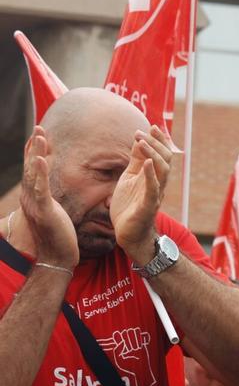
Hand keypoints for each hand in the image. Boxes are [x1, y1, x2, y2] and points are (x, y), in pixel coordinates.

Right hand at [19, 127, 77, 267]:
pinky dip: (39, 172)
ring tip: (39, 136)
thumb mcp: (56, 213)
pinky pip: (40, 188)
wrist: (56, 258)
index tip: (39, 135)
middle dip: (35, 147)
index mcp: (36, 198)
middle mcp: (31, 198)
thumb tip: (55, 193)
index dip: (36, 152)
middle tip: (38, 128)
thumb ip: (52, 201)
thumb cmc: (60, 237)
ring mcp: (35, 204)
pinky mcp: (42, 211)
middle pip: (31, 167)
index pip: (35, 170)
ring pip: (33, 174)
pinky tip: (40, 159)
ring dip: (36, 153)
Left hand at [112, 126, 172, 258]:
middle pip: (165, 159)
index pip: (161, 154)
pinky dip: (151, 174)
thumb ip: (135, 161)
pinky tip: (147, 162)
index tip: (153, 126)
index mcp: (153, 176)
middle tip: (143, 131)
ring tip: (141, 142)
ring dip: (153, 154)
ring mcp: (154, 194)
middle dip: (156, 143)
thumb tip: (138, 140)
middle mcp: (158, 183)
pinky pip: (153, 188)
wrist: (129, 233)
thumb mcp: (129, 178)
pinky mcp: (148, 205)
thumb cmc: (129, 206)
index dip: (159, 140)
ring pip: (162, 170)